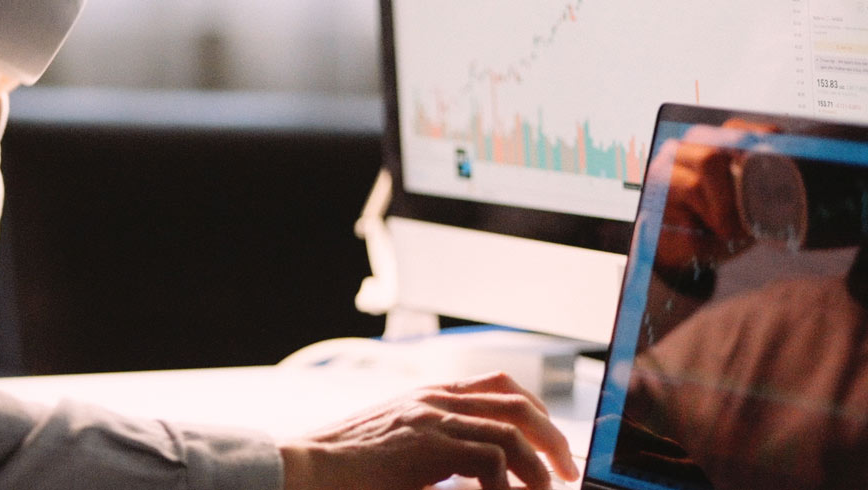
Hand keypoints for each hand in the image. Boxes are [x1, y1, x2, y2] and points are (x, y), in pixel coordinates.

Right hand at [279, 373, 575, 489]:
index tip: (549, 445)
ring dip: (538, 464)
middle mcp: (433, 400)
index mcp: (427, 398)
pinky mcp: (426, 444)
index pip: (498, 387)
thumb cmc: (343, 471)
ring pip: (511, 428)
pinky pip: (491, 458)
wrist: (302, 470)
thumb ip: (436, 457)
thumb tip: (479, 480)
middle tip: (565, 470)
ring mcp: (431, 418)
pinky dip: (506, 483)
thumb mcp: (398, 454)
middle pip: (515, 402)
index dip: (533, 413)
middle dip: (550, 436)